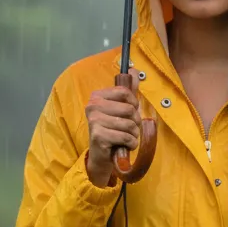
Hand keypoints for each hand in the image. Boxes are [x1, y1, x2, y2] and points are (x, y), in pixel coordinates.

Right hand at [84, 68, 142, 187]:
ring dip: (134, 134)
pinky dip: (131, 144)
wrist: (102, 155)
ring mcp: (94, 121)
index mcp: (97, 96)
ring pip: (129, 124)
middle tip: (129, 129)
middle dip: (135, 122)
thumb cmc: (113, 129)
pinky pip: (126, 137)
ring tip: (127, 138)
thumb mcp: (120, 108)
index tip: (130, 112)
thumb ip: (128, 89)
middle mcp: (92, 106)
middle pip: (129, 109)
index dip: (134, 103)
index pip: (125, 92)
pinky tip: (124, 146)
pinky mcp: (98, 136)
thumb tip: (134, 70)